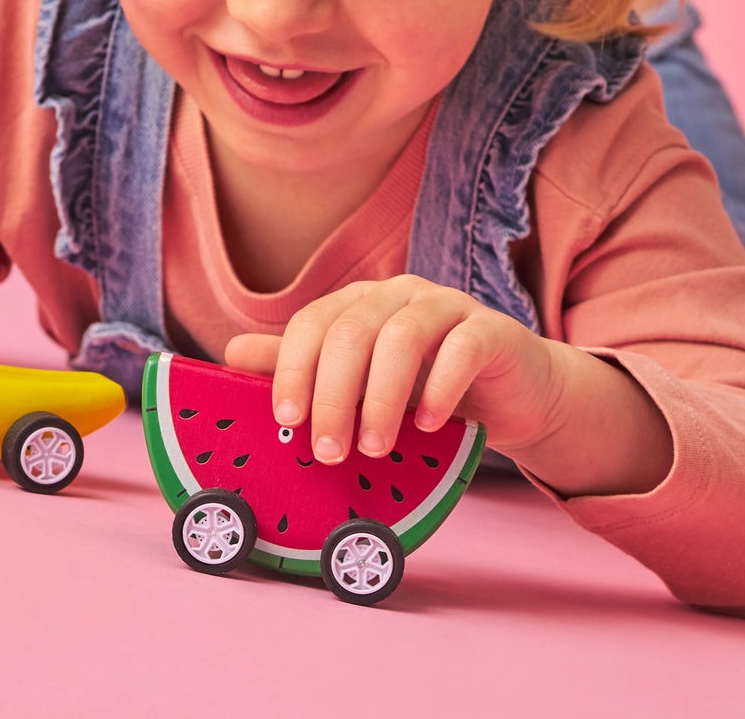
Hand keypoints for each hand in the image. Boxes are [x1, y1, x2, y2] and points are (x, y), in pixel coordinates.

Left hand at [224, 275, 564, 463]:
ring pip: (401, 337)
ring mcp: (446, 305)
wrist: (512, 394)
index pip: (311, 323)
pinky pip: (462, 347)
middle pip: (351, 331)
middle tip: (328, 449)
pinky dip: (441, 387)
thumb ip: (303, 367)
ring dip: (382, 398)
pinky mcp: (491, 329)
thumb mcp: (362, 384)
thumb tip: (232, 353)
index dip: (292, 368)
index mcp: (358, 302)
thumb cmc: (428, 388)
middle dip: (333, 395)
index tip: (285, 419)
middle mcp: (397, 294)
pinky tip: (428, 424)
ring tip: (376, 448)